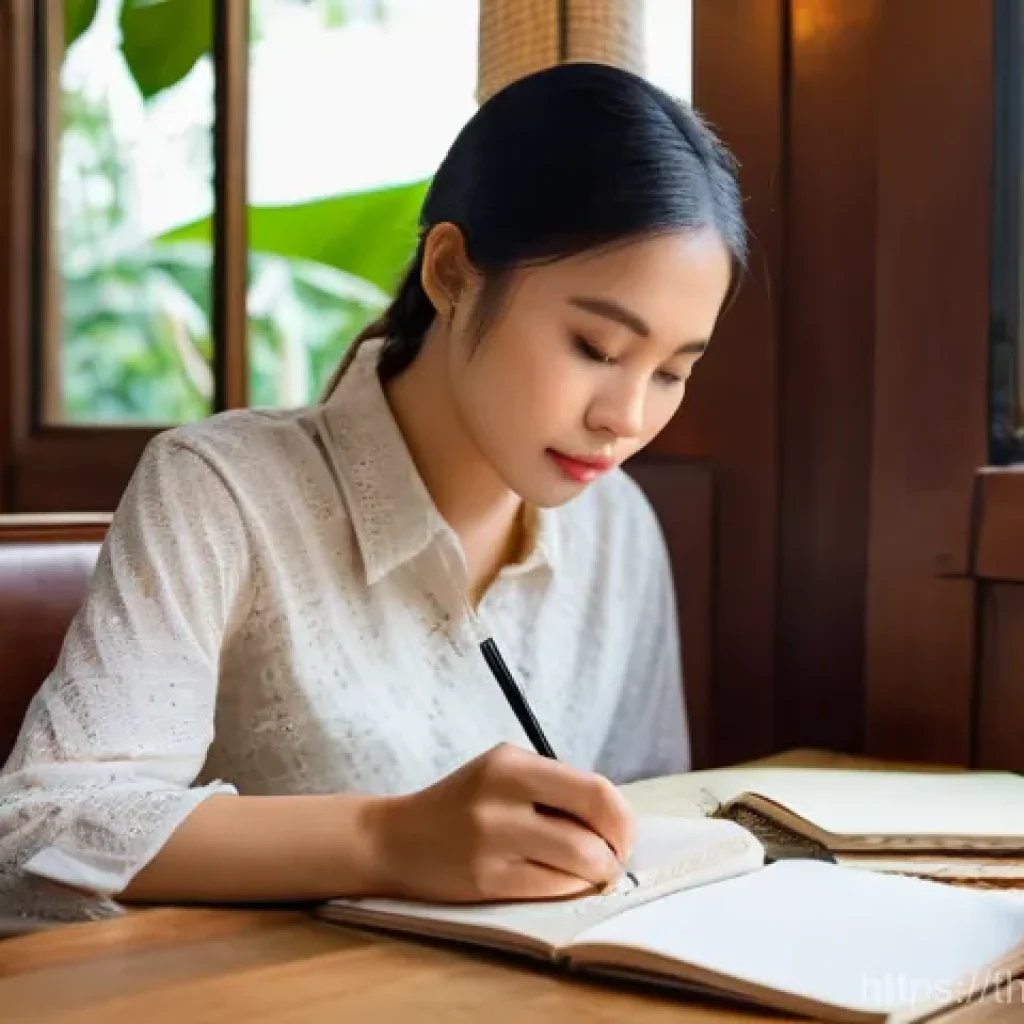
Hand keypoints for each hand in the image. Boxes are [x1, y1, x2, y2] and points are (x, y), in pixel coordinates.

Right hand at [367, 743, 635, 902]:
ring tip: (586, 872)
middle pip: (596, 826)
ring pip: (581, 862)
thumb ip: (554, 789)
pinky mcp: (486, 879)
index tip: (622, 832)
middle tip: (613, 858)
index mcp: (512, 762)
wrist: (395, 839)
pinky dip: (568, 887)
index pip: (595, 789)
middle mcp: (502, 796)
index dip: (622, 817)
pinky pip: (553, 888)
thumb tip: (617, 821)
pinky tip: (557, 880)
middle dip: (617, 848)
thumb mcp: (503, 776)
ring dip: (596, 873)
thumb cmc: (462, 807)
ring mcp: (493, 839)